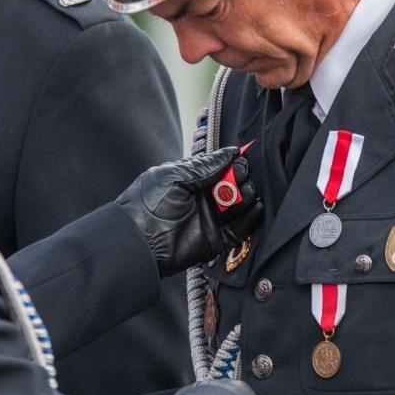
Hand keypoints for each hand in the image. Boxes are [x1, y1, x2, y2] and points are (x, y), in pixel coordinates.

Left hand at [116, 148, 242, 275]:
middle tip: (240, 177)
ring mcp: (209, 219)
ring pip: (238, 206)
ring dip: (246, 197)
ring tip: (246, 192)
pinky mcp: (215, 240)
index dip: (232, 163)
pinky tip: (256, 208)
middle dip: (240, 179)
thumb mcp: (174, 176)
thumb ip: (204, 165)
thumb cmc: (149, 204)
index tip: (240, 159)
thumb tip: (231, 152)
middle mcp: (202, 199)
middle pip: (232, 186)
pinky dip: (250, 219)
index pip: (219, 168)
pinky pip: (239, 230)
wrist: (138, 242)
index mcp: (191, 181)